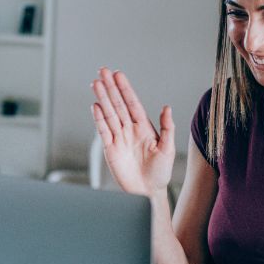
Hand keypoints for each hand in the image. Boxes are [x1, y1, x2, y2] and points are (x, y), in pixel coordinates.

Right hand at [90, 68, 174, 195]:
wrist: (148, 192)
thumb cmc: (160, 172)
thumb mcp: (167, 149)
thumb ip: (167, 127)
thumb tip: (167, 107)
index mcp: (144, 127)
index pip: (132, 103)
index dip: (125, 89)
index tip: (119, 75)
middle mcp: (130, 130)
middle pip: (118, 104)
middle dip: (111, 88)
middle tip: (102, 71)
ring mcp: (119, 138)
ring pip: (109, 114)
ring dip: (102, 98)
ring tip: (96, 83)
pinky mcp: (110, 149)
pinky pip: (103, 131)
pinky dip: (99, 119)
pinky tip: (95, 106)